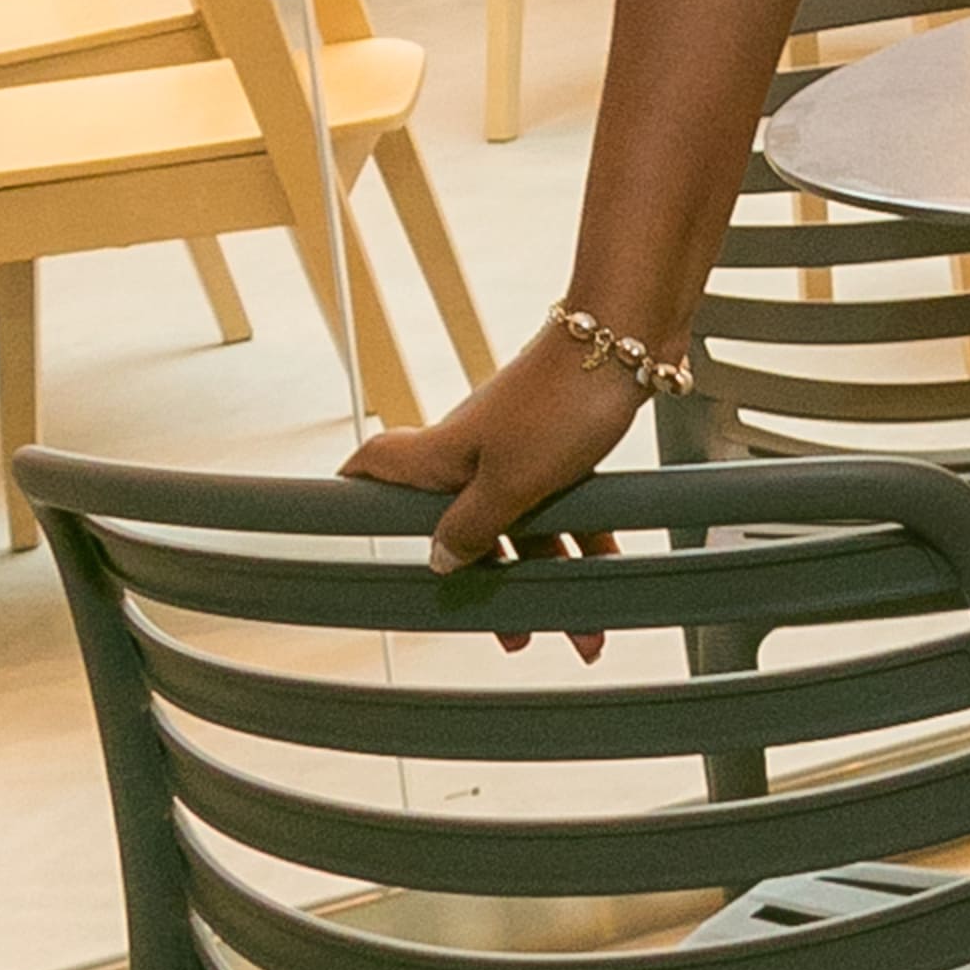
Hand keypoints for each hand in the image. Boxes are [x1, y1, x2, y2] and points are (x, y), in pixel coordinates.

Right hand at [342, 320, 645, 636]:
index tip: (338, 517)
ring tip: (579, 628)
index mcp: (443, 456)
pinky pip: (566, 503)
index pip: (376, 466)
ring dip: (552, 573)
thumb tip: (438, 559)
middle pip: (463, 521)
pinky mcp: (564, 441)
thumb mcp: (511, 481)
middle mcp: (475, 450)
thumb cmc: (560, 402)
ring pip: (526, 521)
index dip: (352, 487)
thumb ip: (473, 526)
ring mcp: (521, 445)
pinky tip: (610, 574)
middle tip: (511, 631)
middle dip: (487, 578)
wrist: (631, 339)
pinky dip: (587, 541)